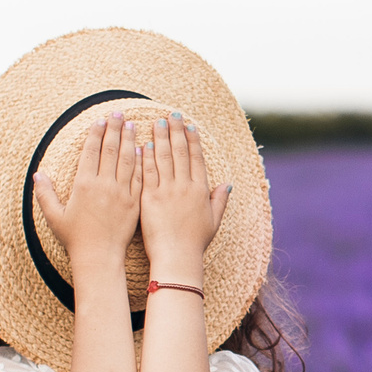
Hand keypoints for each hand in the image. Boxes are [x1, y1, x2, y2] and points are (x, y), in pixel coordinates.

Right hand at [34, 111, 139, 267]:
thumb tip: (37, 173)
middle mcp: (104, 185)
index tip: (100, 120)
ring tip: (132, 125)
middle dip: (114, 129)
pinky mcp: (134, 202)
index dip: (96, 134)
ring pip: (127, 160)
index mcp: (83, 184)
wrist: (99, 256)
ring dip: (130, 140)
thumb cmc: (74, 238)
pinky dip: (141, 162)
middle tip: (118, 113)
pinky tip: (142, 150)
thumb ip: (44, 193)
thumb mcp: (54, 216)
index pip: (91, 152)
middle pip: (111, 150)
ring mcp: (121, 193)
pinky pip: (139, 177)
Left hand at [137, 112, 228, 275]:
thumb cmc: (195, 243)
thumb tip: (228, 184)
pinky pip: (147, 172)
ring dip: (160, 137)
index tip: (189, 126)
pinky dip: (146, 156)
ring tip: (157, 121)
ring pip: (163, 157)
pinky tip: (143, 143)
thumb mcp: (214, 221)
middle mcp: (185, 186)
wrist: (177, 257)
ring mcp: (167, 190)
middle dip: (176, 131)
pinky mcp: (150, 197)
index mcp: (201, 190)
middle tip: (172, 115)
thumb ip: (220, 200)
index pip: (196, 158)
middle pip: (180, 152)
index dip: (192, 140)